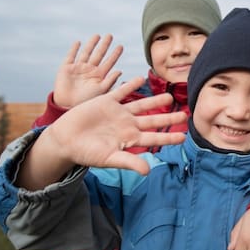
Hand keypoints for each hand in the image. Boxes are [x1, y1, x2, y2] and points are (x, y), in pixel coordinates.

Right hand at [47, 78, 186, 173]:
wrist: (65, 140)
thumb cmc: (86, 153)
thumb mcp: (108, 158)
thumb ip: (129, 162)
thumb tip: (148, 171)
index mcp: (129, 139)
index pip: (154, 138)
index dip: (168, 137)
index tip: (184, 137)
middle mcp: (127, 125)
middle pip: (152, 120)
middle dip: (168, 118)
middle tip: (185, 114)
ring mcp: (117, 112)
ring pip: (141, 104)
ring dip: (155, 100)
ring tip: (169, 96)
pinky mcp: (105, 101)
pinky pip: (121, 91)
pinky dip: (130, 85)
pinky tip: (141, 78)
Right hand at [52, 34, 123, 107]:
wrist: (67, 106)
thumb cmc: (86, 101)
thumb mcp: (101, 91)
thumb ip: (110, 81)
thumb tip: (120, 71)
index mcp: (99, 76)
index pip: (109, 62)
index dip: (114, 54)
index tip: (121, 46)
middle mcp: (89, 70)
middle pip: (99, 55)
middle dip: (104, 45)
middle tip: (110, 36)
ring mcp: (78, 68)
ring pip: (86, 53)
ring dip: (91, 44)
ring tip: (97, 36)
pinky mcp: (66, 68)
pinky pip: (71, 56)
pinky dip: (74, 49)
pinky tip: (78, 42)